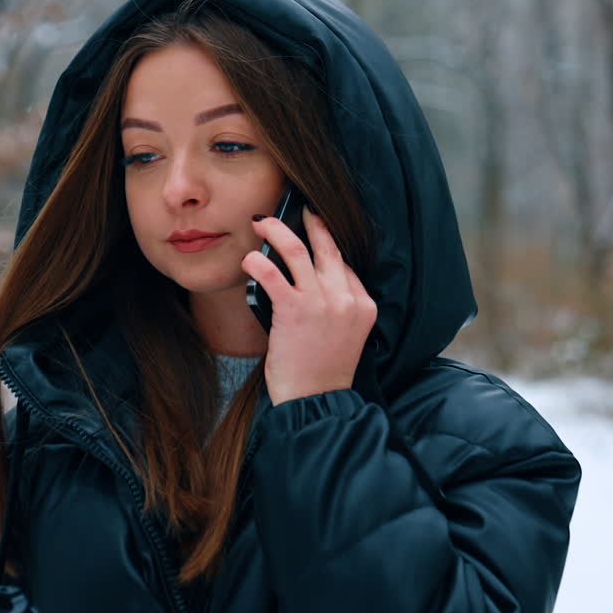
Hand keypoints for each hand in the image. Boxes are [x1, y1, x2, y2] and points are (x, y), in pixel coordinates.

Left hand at [241, 207, 376, 404]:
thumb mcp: (343, 336)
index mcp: (363, 305)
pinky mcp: (294, 310)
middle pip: (327, 247)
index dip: (327, 246)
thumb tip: (307, 282)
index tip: (313, 233)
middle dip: (310, 223)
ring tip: (263, 223)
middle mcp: (346, 298)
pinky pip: (272, 273)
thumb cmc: (322, 373)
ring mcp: (322, 302)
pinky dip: (257, 261)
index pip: (344, 264)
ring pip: (297, 250)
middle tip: (298, 211)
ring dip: (277, 230)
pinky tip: (249, 259)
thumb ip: (335, 308)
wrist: (316, 401)